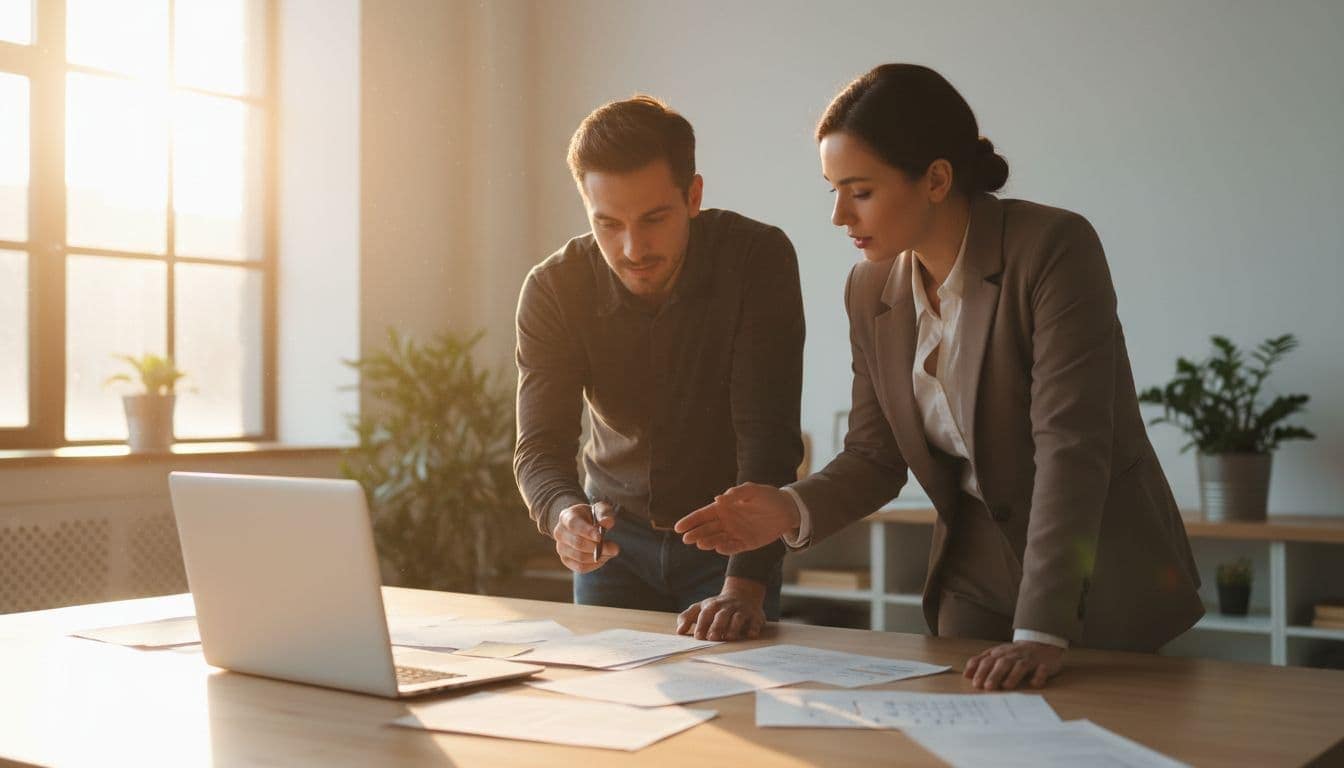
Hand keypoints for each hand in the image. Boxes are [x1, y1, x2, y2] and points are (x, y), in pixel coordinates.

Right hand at [551, 502, 617, 573]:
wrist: (584, 525)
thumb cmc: (593, 516)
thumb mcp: (600, 510)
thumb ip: (605, 514)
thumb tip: (607, 522)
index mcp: (566, 516)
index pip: (574, 525)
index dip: (587, 532)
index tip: (600, 537)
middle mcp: (559, 532)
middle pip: (578, 543)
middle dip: (598, 547)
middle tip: (615, 548)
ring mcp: (561, 548)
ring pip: (580, 557)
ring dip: (599, 557)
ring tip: (610, 551)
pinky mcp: (566, 560)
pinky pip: (580, 567)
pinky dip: (595, 565)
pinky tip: (603, 558)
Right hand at [674, 482, 799, 555]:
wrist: (787, 510)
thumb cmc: (768, 496)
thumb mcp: (753, 490)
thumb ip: (736, 493)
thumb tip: (718, 498)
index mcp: (724, 508)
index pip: (703, 515)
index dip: (690, 521)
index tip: (678, 528)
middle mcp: (727, 522)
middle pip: (707, 529)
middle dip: (696, 534)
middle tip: (687, 538)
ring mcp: (736, 534)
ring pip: (717, 539)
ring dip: (708, 542)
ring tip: (701, 544)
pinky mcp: (746, 543)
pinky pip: (733, 548)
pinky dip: (725, 548)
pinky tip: (718, 548)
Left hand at [676, 577, 766, 640]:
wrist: (743, 594)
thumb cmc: (717, 607)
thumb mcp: (701, 608)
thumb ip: (687, 617)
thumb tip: (679, 631)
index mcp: (712, 605)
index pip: (705, 614)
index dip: (701, 625)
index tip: (697, 637)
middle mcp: (727, 607)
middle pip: (721, 616)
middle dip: (717, 626)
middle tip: (712, 638)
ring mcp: (741, 611)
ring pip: (738, 618)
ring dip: (733, 628)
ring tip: (729, 638)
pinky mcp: (754, 616)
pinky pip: (755, 621)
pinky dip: (753, 628)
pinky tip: (751, 635)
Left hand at [964, 641, 1064, 689]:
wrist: (1043, 644)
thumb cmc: (1016, 654)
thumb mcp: (997, 655)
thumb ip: (982, 663)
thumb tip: (966, 674)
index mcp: (1000, 653)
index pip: (987, 660)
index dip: (980, 670)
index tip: (973, 682)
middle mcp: (1013, 655)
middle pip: (1002, 663)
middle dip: (993, 674)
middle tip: (986, 687)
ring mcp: (1029, 659)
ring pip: (1020, 665)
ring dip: (1013, 675)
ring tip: (1006, 686)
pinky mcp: (1044, 664)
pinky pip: (1042, 669)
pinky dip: (1038, 676)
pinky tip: (1034, 683)